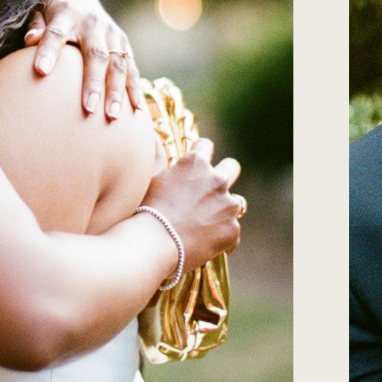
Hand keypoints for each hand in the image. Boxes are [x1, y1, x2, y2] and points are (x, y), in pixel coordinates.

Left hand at [24, 0, 139, 120]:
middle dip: (93, 83)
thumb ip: (36, 25)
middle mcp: (93, 23)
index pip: (56, 32)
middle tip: (88, 109)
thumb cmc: (51, 10)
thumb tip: (30, 40)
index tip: (40, 71)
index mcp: (67, 13)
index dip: (49, 50)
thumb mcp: (38, 10)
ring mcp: (112, 34)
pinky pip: (131, 68)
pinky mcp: (123, 44)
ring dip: (116, 92)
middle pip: (96, 55)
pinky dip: (135, 88)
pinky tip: (137, 109)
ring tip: (112, 117)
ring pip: (118, 64)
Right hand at [141, 138, 243, 272]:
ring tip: (204, 225)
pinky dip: (222, 238)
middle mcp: (217, 180)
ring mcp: (227, 205)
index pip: (206, 146)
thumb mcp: (149, 179)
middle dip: (224, 175)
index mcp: (196, 164)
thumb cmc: (146, 210)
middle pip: (232, 168)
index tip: (195, 167)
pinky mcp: (232, 229)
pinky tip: (205, 244)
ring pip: (235, 203)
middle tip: (210, 192)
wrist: (152, 244)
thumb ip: (157, 156)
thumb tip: (154, 137)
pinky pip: (232, 232)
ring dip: (223, 210)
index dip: (200, 155)